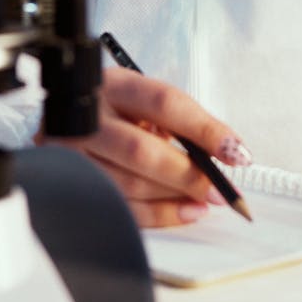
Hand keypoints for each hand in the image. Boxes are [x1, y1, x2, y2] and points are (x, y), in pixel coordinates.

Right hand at [40, 67, 251, 227]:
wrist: (66, 118)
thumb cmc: (117, 110)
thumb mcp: (142, 100)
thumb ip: (177, 123)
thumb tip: (223, 154)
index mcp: (115, 85)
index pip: (164, 103)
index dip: (204, 128)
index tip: (235, 150)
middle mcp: (89, 118)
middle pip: (141, 150)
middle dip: (188, 174)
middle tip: (221, 190)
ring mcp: (72, 154)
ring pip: (128, 184)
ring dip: (175, 198)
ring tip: (206, 202)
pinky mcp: (69, 186)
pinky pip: (118, 209)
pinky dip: (158, 215)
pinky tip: (185, 212)